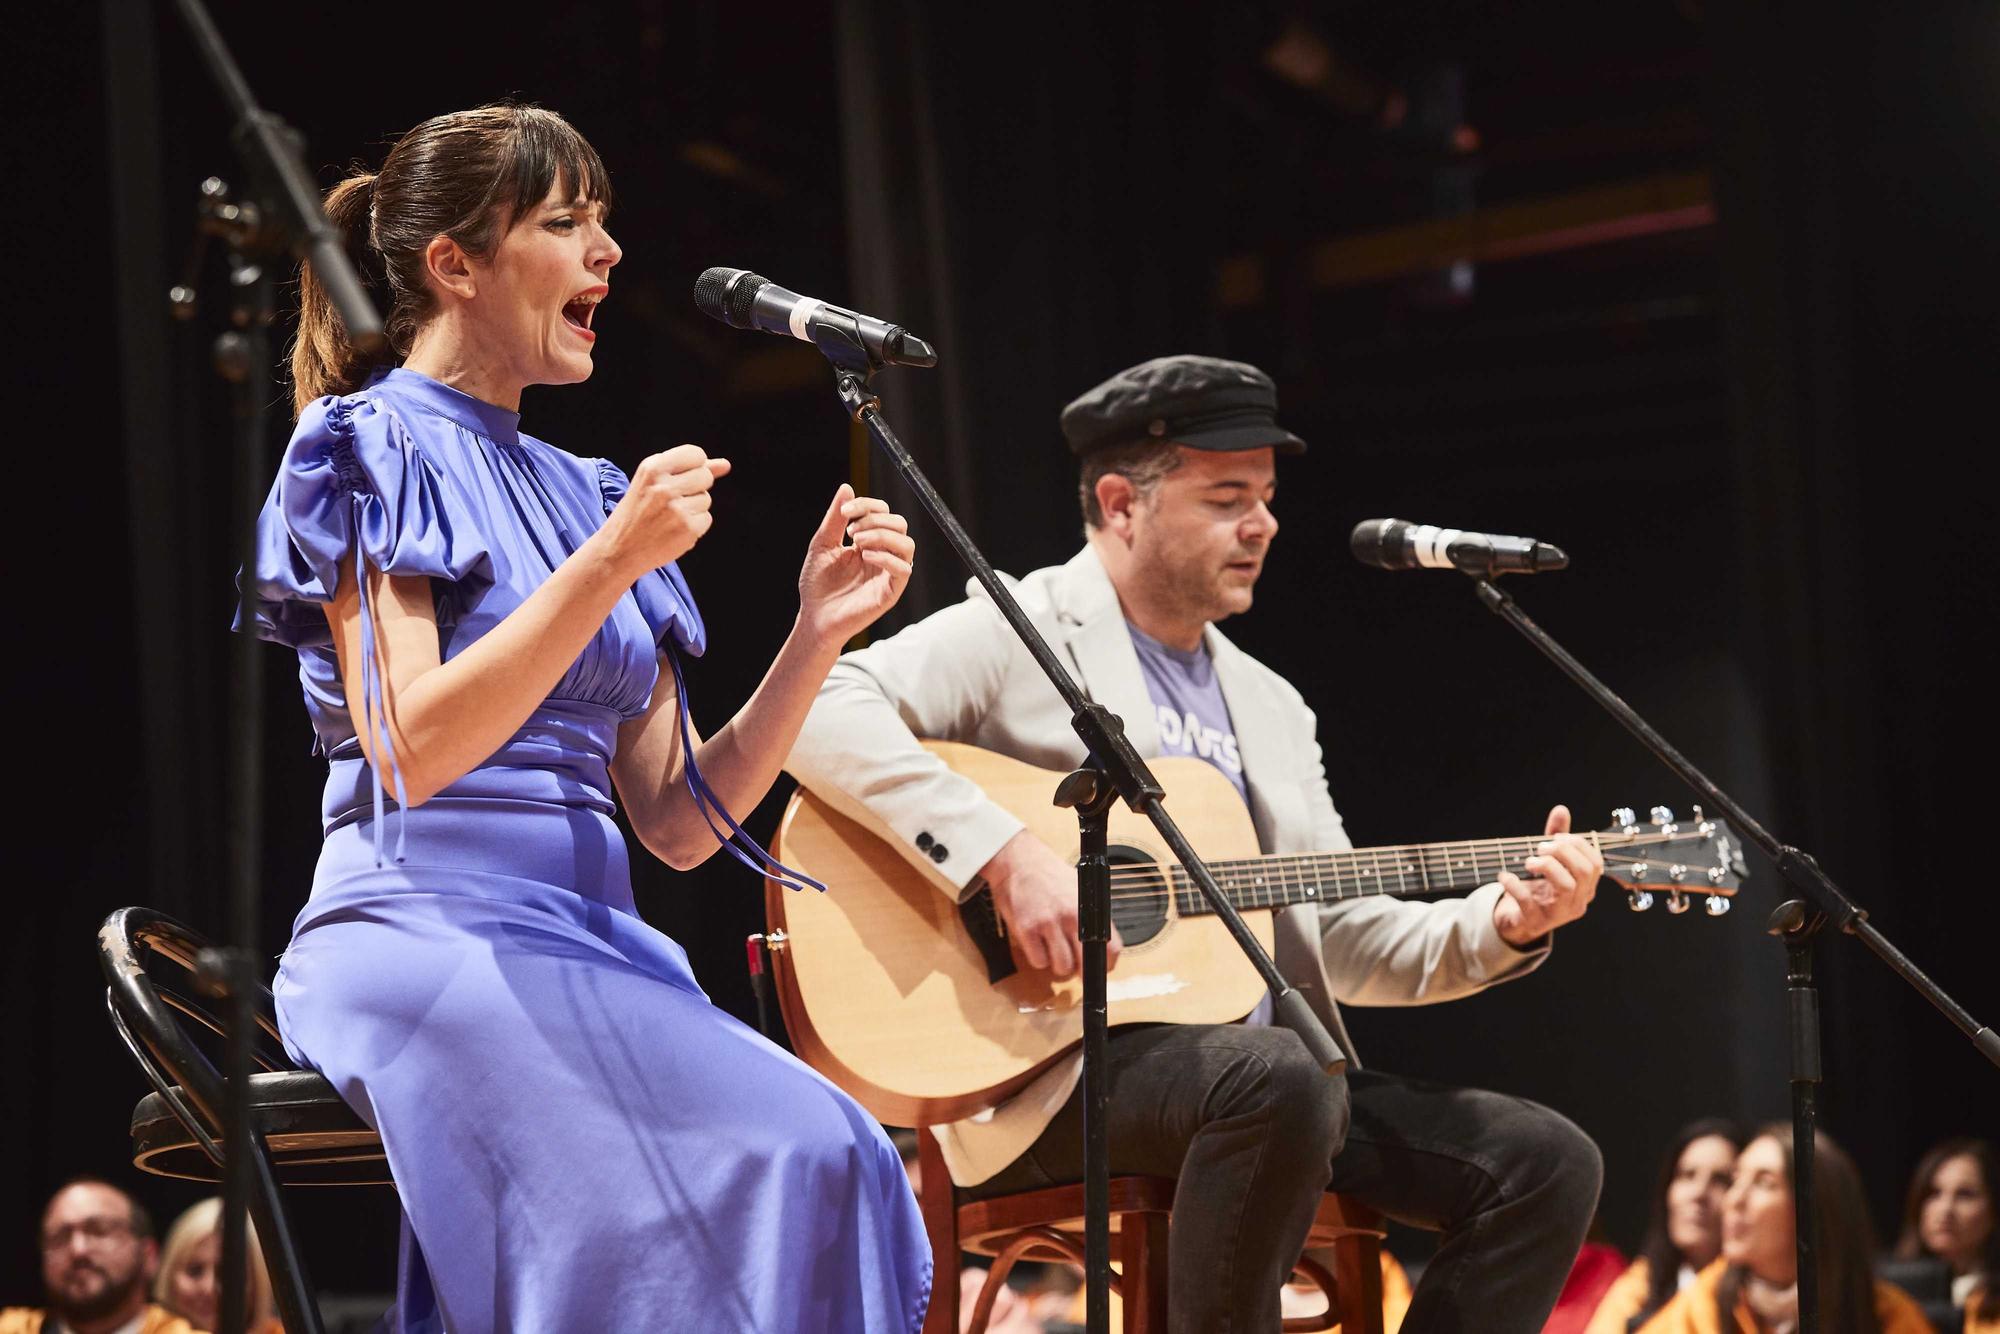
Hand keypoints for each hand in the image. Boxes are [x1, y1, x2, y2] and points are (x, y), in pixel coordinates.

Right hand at [604, 445, 730, 572]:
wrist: (619, 549)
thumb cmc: (637, 512)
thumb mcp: (653, 482)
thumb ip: (689, 469)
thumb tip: (726, 464)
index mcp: (653, 468)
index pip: (696, 454)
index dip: (694, 466)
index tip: (681, 477)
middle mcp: (664, 487)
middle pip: (705, 476)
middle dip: (695, 487)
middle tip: (671, 500)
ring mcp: (677, 509)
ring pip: (706, 499)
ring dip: (693, 508)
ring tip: (668, 517)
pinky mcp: (687, 529)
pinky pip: (706, 519)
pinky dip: (694, 525)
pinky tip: (674, 529)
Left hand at [797, 485, 914, 648]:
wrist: (814, 617)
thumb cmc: (817, 584)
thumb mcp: (822, 544)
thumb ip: (835, 518)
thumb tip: (846, 487)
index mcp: (868, 541)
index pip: (883, 512)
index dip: (867, 505)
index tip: (844, 513)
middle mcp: (883, 554)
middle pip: (900, 524)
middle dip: (876, 520)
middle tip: (851, 531)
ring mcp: (888, 573)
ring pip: (907, 544)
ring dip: (883, 536)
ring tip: (858, 542)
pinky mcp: (890, 592)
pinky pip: (903, 569)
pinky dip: (887, 558)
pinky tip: (865, 557)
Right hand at [980, 829, 1122, 978]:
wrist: (1019, 860)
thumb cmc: (1050, 874)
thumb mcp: (1081, 889)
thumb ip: (1093, 915)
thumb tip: (1102, 943)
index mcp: (1089, 907)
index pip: (1110, 948)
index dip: (1106, 965)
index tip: (1100, 969)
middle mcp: (1071, 917)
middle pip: (1084, 964)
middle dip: (1080, 970)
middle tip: (1074, 965)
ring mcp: (1048, 924)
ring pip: (1061, 967)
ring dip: (1057, 964)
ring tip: (1052, 948)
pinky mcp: (1026, 930)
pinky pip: (1039, 961)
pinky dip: (1038, 958)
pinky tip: (1037, 943)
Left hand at [1493, 805, 1602, 945]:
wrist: (1517, 920)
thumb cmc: (1539, 888)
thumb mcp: (1548, 861)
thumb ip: (1555, 837)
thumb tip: (1562, 810)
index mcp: (1585, 887)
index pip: (1595, 863)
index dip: (1577, 845)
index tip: (1556, 837)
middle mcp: (1578, 901)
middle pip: (1585, 872)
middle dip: (1563, 852)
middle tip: (1540, 848)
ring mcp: (1559, 914)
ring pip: (1567, 886)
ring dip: (1547, 866)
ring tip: (1529, 862)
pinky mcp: (1535, 922)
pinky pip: (1529, 902)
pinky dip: (1515, 885)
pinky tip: (1505, 875)